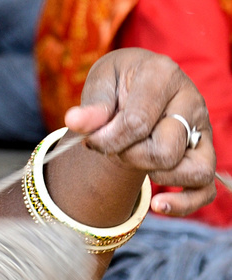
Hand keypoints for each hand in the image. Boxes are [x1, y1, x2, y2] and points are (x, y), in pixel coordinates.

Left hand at [64, 48, 215, 216]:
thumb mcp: (101, 81)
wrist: (135, 81)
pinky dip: (184, 203)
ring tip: (132, 159)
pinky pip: (206, 188)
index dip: (108, 140)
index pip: (138, 123)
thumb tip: (74, 122)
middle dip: (130, 158)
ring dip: (159, 177)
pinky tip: (158, 204)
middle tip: (112, 147)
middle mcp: (190, 101)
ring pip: (196, 171)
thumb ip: (93, 105)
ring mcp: (203, 129)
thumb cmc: (118, 80)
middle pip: (166, 151)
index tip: (90, 141)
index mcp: (162, 75)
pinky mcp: (206, 152)